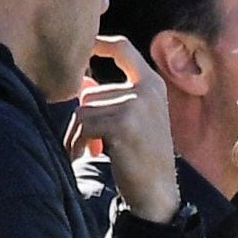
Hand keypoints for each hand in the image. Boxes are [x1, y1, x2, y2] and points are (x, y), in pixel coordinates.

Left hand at [70, 37, 181, 221]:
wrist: (158, 194)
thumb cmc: (143, 158)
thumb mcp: (134, 122)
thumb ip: (112, 99)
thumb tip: (80, 82)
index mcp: (153, 85)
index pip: (124, 48)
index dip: (101, 42)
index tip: (86, 44)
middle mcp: (147, 90)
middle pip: (91, 92)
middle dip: (83, 118)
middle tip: (92, 142)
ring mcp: (136, 105)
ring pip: (84, 109)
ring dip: (79, 133)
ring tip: (92, 150)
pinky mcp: (123, 124)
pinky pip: (84, 124)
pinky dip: (79, 142)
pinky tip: (90, 155)